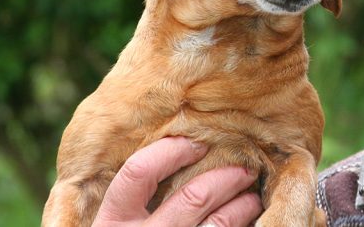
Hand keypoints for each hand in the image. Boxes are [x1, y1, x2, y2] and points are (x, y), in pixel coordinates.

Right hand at [93, 137, 262, 225]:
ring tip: (252, 199)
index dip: (171, 151)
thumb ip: (138, 204)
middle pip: (191, 197)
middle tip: (245, 170)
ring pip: (217, 223)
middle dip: (226, 178)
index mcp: (111, 224)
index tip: (198, 144)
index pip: (138, 173)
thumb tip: (189, 155)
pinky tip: (247, 225)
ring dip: (242, 206)